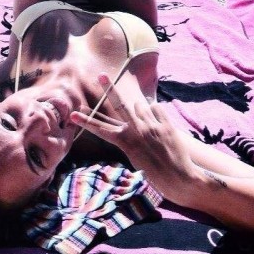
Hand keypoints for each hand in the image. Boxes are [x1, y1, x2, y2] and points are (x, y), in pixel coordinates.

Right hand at [70, 75, 198, 204]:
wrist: (181, 179)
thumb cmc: (155, 173)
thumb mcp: (136, 157)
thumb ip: (130, 136)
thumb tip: (132, 113)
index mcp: (126, 143)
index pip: (101, 129)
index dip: (86, 121)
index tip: (73, 115)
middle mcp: (137, 131)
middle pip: (119, 104)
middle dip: (109, 88)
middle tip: (100, 74)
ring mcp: (152, 126)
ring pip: (141, 106)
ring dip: (141, 111)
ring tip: (149, 129)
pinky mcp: (166, 125)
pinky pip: (157, 108)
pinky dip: (155, 112)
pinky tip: (158, 123)